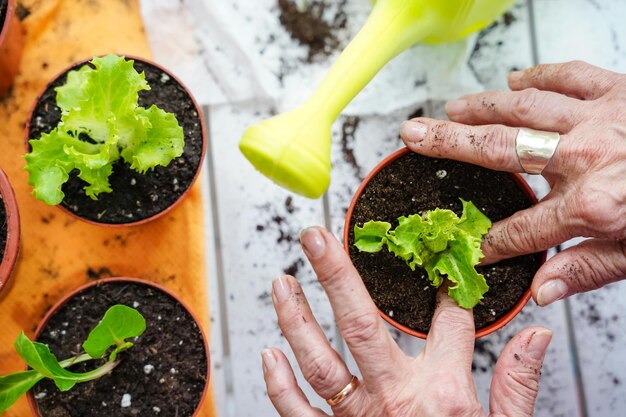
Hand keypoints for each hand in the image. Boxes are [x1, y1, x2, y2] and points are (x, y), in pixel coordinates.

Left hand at [262, 227, 551, 416]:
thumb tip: (535, 337)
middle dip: (336, 275)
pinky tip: (270, 353)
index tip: (439, 270)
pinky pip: (297, 413)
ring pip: (319, 361)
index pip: (446, 327)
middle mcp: (392, 400)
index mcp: (440, 394)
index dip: (446, 295)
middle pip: (360, 324)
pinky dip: (279, 384)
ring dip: (297, 319)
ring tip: (282, 281)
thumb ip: (517, 385)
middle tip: (316, 238)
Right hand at [400, 60, 625, 305]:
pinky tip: (515, 80)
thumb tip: (541, 291)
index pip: (519, 230)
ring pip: (522, 108)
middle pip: (497, 150)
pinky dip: (538, 76)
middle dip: (447, 144)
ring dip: (480, 106)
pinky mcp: (619, 90)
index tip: (469, 246)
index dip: (489, 243)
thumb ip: (587, 270)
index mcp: (591, 206)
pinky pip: (568, 76)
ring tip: (450, 108)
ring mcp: (600, 118)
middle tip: (413, 134)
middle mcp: (585, 157)